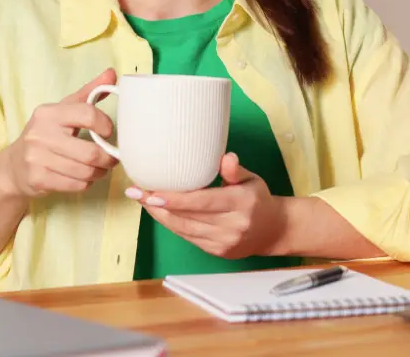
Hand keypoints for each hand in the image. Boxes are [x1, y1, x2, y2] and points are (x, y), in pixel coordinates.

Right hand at [0, 68, 117, 198]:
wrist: (13, 166)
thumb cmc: (46, 134)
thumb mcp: (63, 110)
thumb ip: (89, 92)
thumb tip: (112, 73)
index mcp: (49, 113)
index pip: (87, 114)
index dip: (105, 125)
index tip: (108, 132)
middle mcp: (40, 134)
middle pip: (90, 152)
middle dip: (108, 159)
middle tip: (111, 158)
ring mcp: (37, 158)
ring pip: (85, 172)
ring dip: (99, 173)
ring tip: (100, 169)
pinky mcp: (38, 179)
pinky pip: (76, 185)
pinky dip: (86, 183)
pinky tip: (84, 177)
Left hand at [128, 153, 287, 258]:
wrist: (273, 231)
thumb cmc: (258, 199)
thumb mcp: (251, 180)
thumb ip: (235, 170)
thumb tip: (225, 157)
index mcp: (241, 203)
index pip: (203, 202)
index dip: (175, 199)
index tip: (152, 192)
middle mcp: (232, 225)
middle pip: (188, 216)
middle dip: (158, 205)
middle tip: (136, 192)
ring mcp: (223, 242)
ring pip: (184, 229)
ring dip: (160, 216)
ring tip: (142, 201)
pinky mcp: (217, 252)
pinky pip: (188, 237)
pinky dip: (172, 225)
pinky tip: (159, 213)